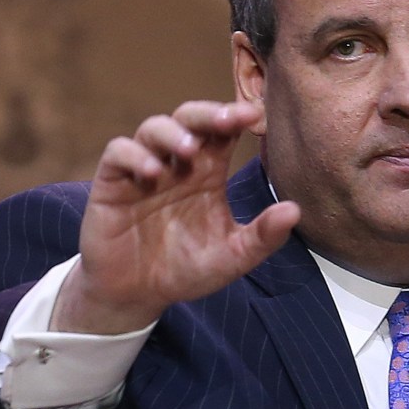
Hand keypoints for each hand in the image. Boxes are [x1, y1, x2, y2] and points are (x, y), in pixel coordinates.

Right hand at [51, 100, 299, 333]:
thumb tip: (296, 211)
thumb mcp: (231, 258)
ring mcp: (143, 169)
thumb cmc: (185, 270)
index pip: (223, 131)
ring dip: (173, 133)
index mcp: (208, 172)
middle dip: (208, 113)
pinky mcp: (112, 183)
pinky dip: (135, 155)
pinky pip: (118, 152)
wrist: (136, 295)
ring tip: (189, 150)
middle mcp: (177, 163)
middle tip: (228, 120)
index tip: (257, 115)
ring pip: (153, 127)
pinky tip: (153, 173)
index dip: (238, 117)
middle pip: (190, 117)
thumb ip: (261, 237)